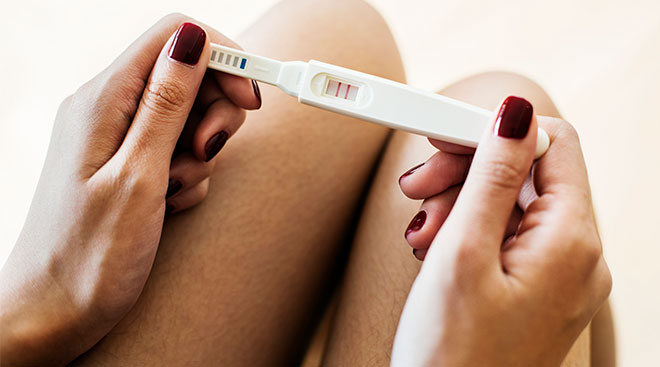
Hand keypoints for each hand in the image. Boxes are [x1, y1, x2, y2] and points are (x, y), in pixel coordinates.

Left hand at [0, 14, 259, 364]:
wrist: (55, 312)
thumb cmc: (86, 254)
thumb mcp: (137, 175)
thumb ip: (167, 103)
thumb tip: (192, 39)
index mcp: (103, 99)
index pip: (173, 38)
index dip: (222, 58)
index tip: (250, 97)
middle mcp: (109, 109)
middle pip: (188, 76)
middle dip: (213, 112)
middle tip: (205, 151)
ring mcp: (120, 139)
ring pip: (189, 117)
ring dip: (199, 153)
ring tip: (173, 190)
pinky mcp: (132, 165)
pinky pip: (180, 152)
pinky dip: (188, 176)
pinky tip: (168, 204)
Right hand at [392, 97, 611, 365]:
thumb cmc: (452, 357)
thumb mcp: (464, 255)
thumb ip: (493, 177)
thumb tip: (516, 113)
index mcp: (570, 242)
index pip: (549, 145)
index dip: (493, 131)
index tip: (441, 133)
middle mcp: (574, 256)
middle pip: (524, 175)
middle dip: (465, 173)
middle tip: (416, 189)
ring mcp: (554, 275)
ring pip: (507, 207)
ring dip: (457, 207)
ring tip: (422, 238)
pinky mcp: (531, 290)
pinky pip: (503, 240)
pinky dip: (465, 235)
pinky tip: (435, 253)